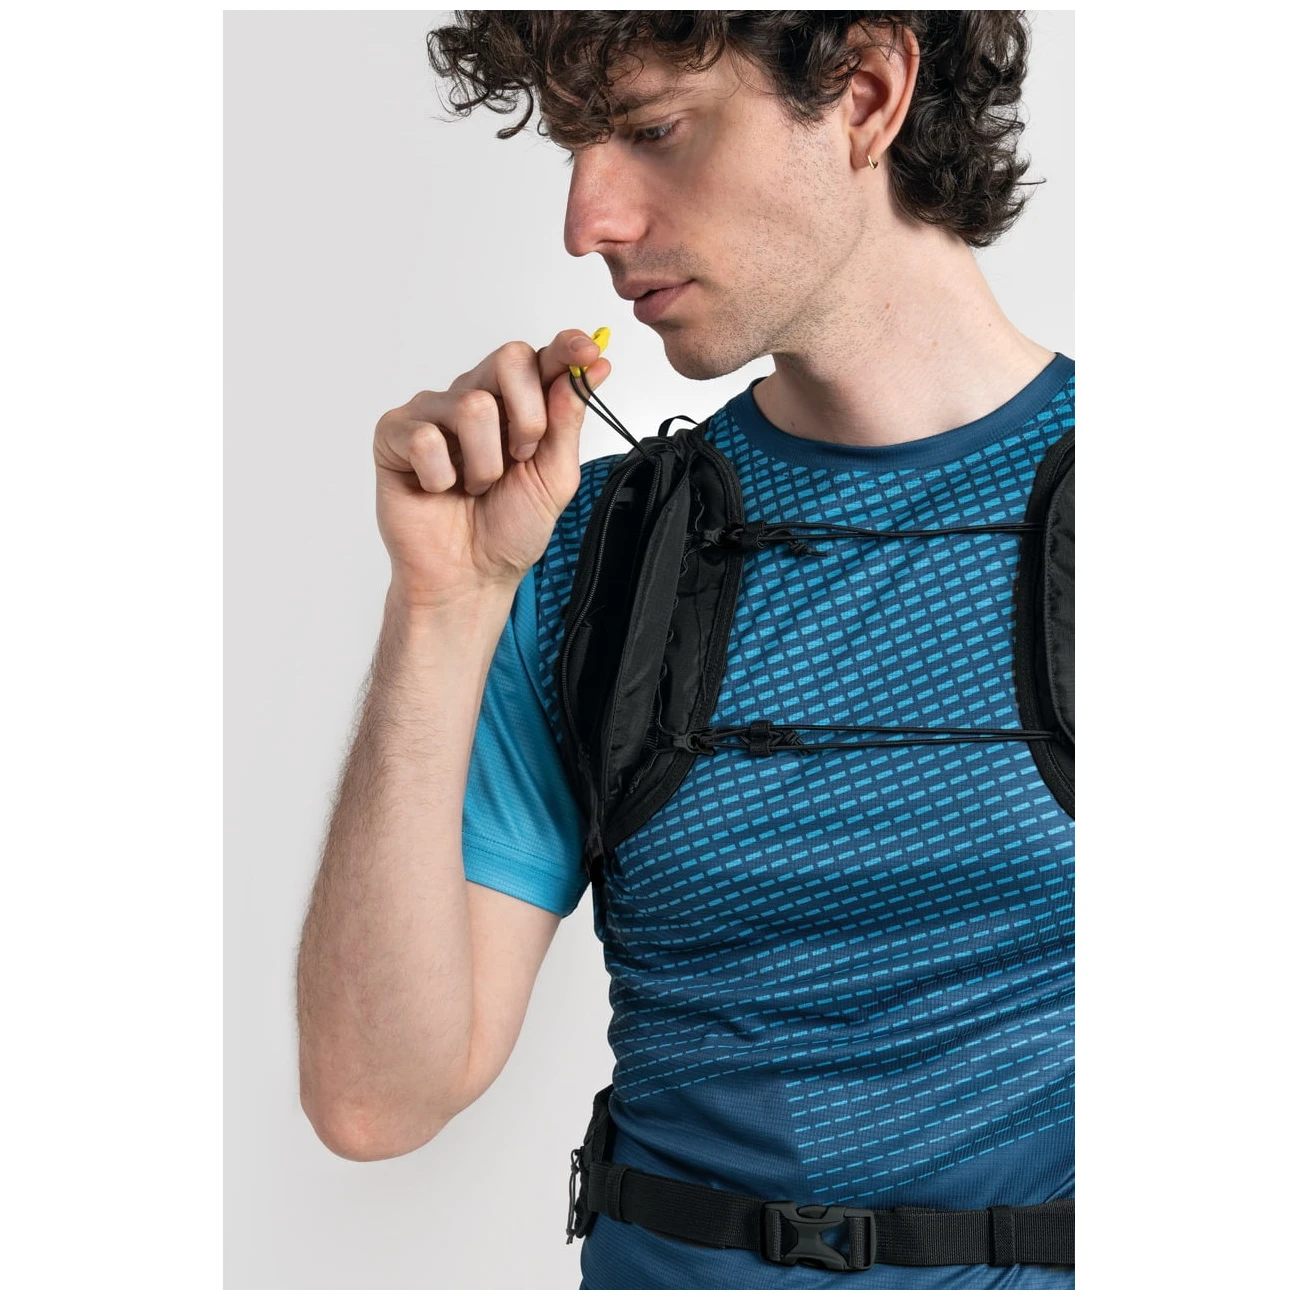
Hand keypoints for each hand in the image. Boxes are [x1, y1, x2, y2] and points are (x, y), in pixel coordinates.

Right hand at [372, 329, 610, 607]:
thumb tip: (594, 366)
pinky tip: (440, 489)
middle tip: (521, 457)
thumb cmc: (509, 530)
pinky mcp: (396, 434)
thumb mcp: (555, 476)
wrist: (470, 576)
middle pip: (509, 360)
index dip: (565, 348)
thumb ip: (568, 419)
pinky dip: (442, 476)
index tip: (587, 351)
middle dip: (528, 417)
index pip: (541, 358)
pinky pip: (426, 438)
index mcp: (517, 405)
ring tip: (477, 486)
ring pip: (472, 405)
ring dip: (485, 463)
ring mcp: (433, 412)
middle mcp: (475, 398)